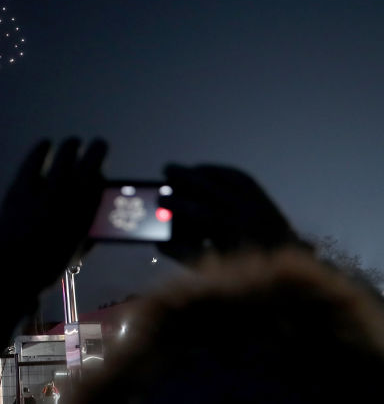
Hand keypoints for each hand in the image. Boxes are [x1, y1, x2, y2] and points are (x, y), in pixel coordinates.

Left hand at [0, 137, 106, 292]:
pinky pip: (33, 163)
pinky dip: (40, 151)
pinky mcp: (20, 188)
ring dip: (71, 147)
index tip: (107, 164)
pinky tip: (45, 143)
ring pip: (63, 159)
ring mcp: (43, 192)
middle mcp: (69, 200)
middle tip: (96, 144)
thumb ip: (88, 229)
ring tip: (74, 142)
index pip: (102, 184)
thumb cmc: (45, 265)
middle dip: (95, 151)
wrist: (9, 270)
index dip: (106, 174)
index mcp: (85, 218)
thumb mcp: (75, 250)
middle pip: (87, 165)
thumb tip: (96, 213)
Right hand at [157, 164, 308, 264]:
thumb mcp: (211, 269)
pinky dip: (220, 171)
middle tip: (166, 169)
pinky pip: (239, 177)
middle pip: (211, 187)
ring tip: (182, 170)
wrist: (284, 267)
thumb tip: (159, 240)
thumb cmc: (244, 272)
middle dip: (185, 176)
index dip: (178, 204)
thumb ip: (184, 255)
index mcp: (232, 233)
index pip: (199, 212)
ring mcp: (256, 202)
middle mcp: (245, 212)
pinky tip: (205, 171)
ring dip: (201, 171)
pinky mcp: (262, 197)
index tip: (161, 200)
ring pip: (225, 178)